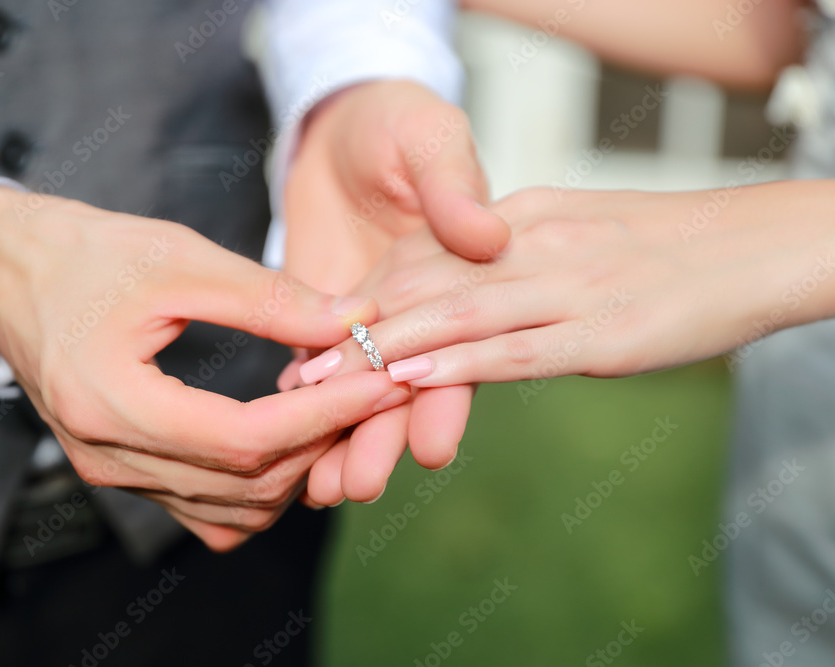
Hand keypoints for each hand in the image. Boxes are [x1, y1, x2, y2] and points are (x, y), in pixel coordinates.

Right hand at [0, 186, 411, 550]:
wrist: (11, 271)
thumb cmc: (87, 253)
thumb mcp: (179, 258)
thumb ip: (271, 297)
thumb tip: (358, 319)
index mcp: (111, 402)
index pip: (245, 440)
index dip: (325, 415)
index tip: (384, 381)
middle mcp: (109, 456)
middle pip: (247, 485)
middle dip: (324, 441)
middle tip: (376, 389)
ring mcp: (113, 473)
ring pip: (234, 511)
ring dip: (298, 469)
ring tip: (338, 410)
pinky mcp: (122, 471)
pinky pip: (207, 511)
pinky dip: (259, 487)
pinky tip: (284, 438)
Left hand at [281, 80, 509, 505]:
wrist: (338, 121)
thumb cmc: (397, 122)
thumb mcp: (428, 137)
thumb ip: (452, 184)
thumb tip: (486, 234)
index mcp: (457, 275)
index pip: (456, 342)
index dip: (447, 392)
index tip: (432, 444)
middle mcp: (419, 308)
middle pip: (407, 383)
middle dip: (386, 435)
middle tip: (360, 485)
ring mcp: (372, 318)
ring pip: (362, 389)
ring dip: (345, 437)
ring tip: (321, 487)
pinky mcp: (326, 315)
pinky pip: (318, 368)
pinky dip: (306, 403)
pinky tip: (286, 443)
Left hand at [307, 183, 834, 390]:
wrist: (754, 242)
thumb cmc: (664, 245)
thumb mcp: (575, 229)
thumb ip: (517, 255)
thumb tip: (470, 292)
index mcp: (520, 219)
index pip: (424, 260)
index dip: (365, 302)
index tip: (318, 337)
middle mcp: (530, 247)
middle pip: (423, 291)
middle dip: (353, 336)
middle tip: (295, 374)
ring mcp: (564, 288)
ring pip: (454, 322)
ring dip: (383, 357)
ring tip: (325, 388)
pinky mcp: (600, 333)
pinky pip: (513, 349)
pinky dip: (455, 367)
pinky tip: (409, 384)